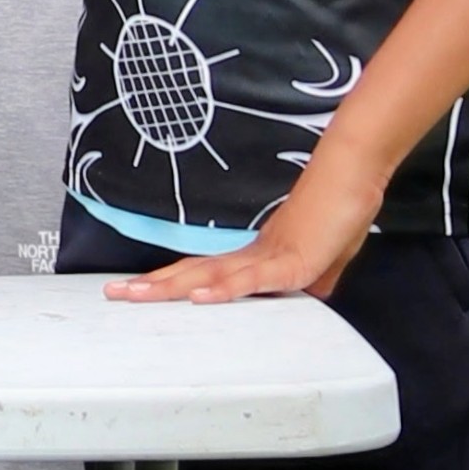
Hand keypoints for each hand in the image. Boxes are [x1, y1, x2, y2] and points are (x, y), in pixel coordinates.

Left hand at [101, 162, 380, 304]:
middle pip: (194, 273)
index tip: (140, 290)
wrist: (355, 172)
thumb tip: (312, 295)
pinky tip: (199, 298)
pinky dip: (224, 290)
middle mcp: (253, 253)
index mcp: (257, 255)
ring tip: (135, 295)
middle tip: (113, 293)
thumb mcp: (324, 258)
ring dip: (171, 287)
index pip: (204, 273)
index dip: (171, 282)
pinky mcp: (291, 260)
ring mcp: (269, 255)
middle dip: (153, 285)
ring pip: (210, 276)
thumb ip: (312, 277)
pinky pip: (253, 279)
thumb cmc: (341, 208)